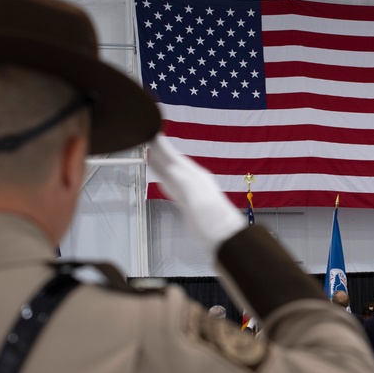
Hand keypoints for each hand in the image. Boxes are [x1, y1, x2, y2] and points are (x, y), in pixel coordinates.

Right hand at [146, 134, 244, 251]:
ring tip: (150, 154)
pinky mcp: (191, 204)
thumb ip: (185, 184)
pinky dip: (165, 179)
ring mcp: (193, 192)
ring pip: (173, 172)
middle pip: (173, 162)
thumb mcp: (197, 202)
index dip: (161, 146)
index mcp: (195, 178)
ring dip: (161, 163)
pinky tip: (163, 180)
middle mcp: (195, 182)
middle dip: (159, 150)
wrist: (228, 240)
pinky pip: (174, 186)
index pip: (174, 157)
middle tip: (146, 138)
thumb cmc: (214, 224)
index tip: (150, 132)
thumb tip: (171, 168)